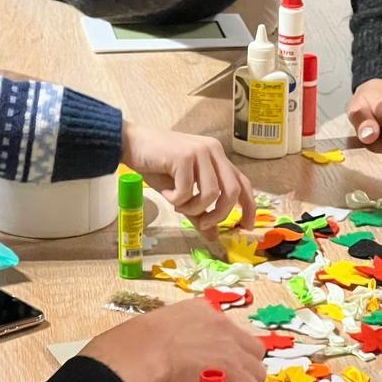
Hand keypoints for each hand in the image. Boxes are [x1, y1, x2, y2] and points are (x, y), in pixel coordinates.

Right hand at [80, 298, 264, 381]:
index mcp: (206, 309)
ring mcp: (231, 346)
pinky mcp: (233, 369)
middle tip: (224, 380)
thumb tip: (183, 351)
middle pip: (253, 349)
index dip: (227, 352)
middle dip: (243, 366)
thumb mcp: (166, 325)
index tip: (214, 364)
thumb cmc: (143, 343)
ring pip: (257, 370)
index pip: (232, 331)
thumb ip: (183, 332)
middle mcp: (223, 323)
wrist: (143, 350)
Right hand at [123, 123, 255, 237]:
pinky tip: (165, 193)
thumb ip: (199, 211)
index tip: (246, 227)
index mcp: (218, 157)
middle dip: (219, 214)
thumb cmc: (158, 167)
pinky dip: (175, 199)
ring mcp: (200, 151)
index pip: (242, 182)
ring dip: (193, 208)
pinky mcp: (184, 156)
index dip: (249, 206)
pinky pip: (187, 191)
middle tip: (202, 223)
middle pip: (231, 191)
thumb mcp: (182, 192)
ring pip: (211, 194)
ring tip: (177, 204)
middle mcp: (214, 151)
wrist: (132, 144)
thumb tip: (213, 237)